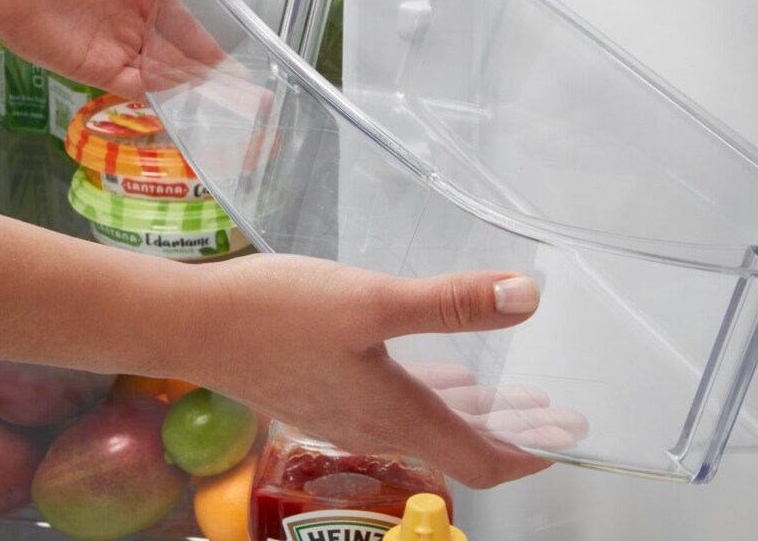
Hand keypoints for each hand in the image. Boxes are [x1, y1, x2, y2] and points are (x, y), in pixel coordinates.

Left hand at [0, 0, 240, 100]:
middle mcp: (126, 17)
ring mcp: (109, 44)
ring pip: (162, 75)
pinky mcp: (91, 67)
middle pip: (175, 53)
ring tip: (232, 103)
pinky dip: (163, 98)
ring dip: (192, 89)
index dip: (208, 35)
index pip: (181, 16)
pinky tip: (192, 103)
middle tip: (250, 91)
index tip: (239, 50)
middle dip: (208, 72)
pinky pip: (136, 89)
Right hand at [177, 253, 553, 488]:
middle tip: (563, 419)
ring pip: (430, 422)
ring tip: (520, 398)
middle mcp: (376, 425)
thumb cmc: (275, 314)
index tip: (567, 443)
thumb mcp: (371, 301)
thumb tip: (529, 298)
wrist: (190, 326)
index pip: (480, 459)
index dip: (529, 454)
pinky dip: (436, 394)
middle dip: (517, 432)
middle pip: (461, 444)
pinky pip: (396, 404)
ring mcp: (346, 412)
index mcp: (397, 414)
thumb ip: (451, 303)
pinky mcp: (323, 391)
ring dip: (479, 412)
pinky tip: (443, 372)